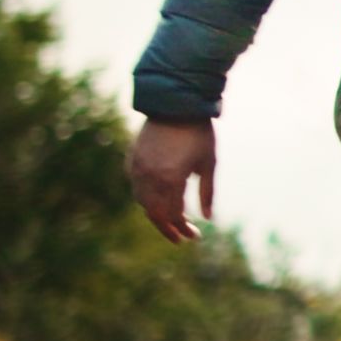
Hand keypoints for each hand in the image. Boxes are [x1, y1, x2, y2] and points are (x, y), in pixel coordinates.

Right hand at [127, 118, 216, 243]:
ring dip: (156, 214)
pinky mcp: (132, 159)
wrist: (175, 103)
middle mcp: (150, 176)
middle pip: (154, 213)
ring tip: (172, 222)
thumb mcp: (209, 163)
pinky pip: (136, 186)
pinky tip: (158, 202)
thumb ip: (207, 193)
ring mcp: (138, 168)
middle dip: (168, 228)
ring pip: (142, 201)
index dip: (182, 229)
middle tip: (181, 238)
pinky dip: (146, 199)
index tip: (194, 237)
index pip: (172, 214)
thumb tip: (208, 219)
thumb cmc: (199, 133)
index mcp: (170, 179)